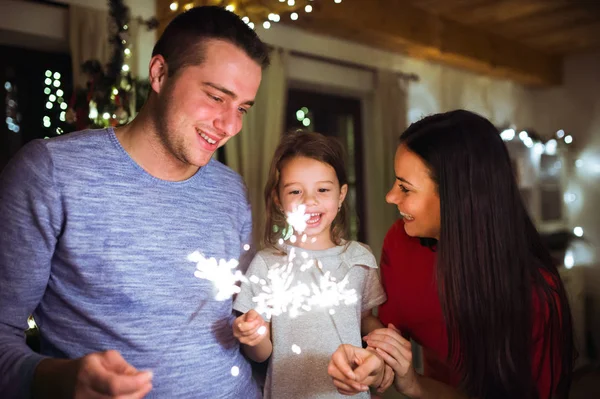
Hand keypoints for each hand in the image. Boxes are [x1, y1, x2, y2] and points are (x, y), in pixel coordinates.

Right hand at [34, 350, 152, 398]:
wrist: (62, 382)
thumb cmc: (89, 367)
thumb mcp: (105, 358)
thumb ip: (124, 367)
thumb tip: (142, 377)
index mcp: (88, 373)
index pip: (114, 384)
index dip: (135, 383)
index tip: (149, 375)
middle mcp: (83, 393)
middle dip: (138, 392)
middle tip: (148, 383)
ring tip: (142, 389)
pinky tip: (132, 396)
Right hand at [232, 309, 268, 345]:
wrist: (254, 325)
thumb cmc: (252, 318)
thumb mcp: (251, 313)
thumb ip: (251, 314)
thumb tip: (250, 320)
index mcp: (235, 324)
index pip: (242, 327)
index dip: (252, 324)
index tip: (258, 320)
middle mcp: (236, 333)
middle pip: (249, 332)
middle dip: (257, 326)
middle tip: (261, 321)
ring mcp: (242, 340)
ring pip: (254, 336)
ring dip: (260, 330)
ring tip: (262, 325)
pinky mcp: (249, 343)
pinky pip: (257, 340)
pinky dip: (262, 335)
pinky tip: (263, 330)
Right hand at [327, 344, 384, 394]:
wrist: (374, 370)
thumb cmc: (373, 361)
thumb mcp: (374, 362)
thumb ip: (365, 369)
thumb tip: (355, 378)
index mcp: (345, 349)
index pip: (336, 357)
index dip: (343, 368)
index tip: (353, 377)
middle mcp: (338, 359)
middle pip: (332, 371)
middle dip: (347, 381)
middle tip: (360, 385)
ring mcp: (337, 370)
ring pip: (336, 382)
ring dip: (351, 388)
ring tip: (363, 386)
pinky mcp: (338, 380)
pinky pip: (340, 389)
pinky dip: (350, 391)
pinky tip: (358, 387)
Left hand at [363, 324, 419, 395]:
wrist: (409, 383)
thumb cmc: (400, 365)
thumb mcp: (398, 351)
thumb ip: (395, 338)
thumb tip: (390, 325)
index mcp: (406, 344)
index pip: (390, 332)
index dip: (378, 331)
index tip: (369, 334)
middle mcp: (407, 350)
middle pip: (389, 338)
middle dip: (375, 336)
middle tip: (366, 338)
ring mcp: (406, 360)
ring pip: (390, 347)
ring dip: (377, 344)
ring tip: (368, 343)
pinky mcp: (402, 369)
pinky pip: (391, 359)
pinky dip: (383, 354)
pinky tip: (376, 351)